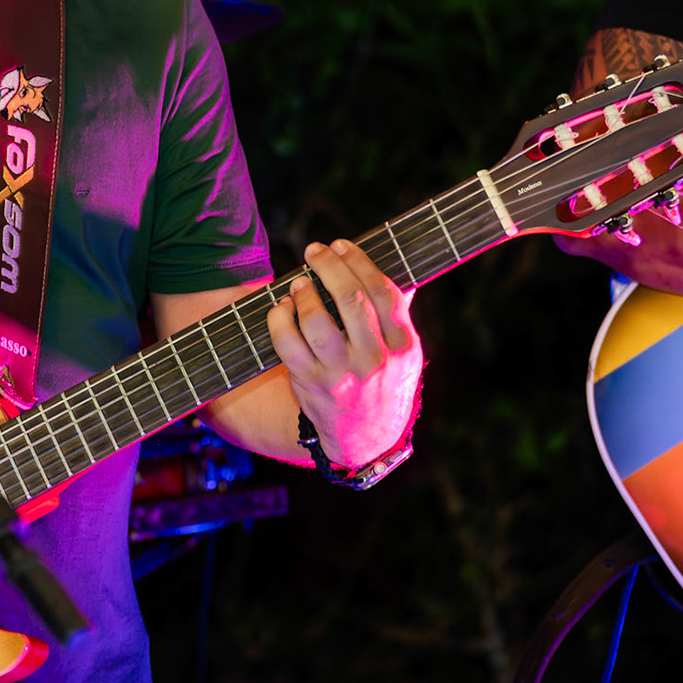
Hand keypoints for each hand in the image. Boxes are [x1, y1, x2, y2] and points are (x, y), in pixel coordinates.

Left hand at [266, 239, 423, 469]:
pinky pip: (288, 344)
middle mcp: (375, 358)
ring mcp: (342, 373)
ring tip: (298, 283)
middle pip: (351, 300)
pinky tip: (281, 309)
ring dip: (303, 293)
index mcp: (403, 344)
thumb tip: (396, 259)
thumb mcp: (403, 351)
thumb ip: (397, 309)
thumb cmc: (384, 380)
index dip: (359, 262)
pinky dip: (279, 319)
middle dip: (328, 267)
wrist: (367, 437)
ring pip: (317, 321)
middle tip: (314, 251)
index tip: (341, 245)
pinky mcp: (312, 385)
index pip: (383, 291)